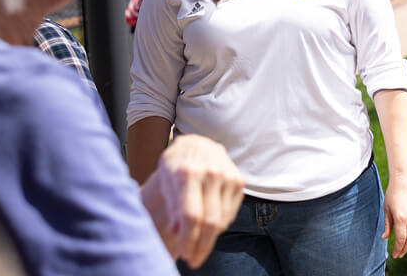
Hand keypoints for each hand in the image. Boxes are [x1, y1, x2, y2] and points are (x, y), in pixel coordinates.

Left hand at [139, 134, 244, 267]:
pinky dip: (219, 227)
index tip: (184, 255)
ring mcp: (228, 176)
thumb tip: (177, 232)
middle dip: (201, 246)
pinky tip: (208, 230)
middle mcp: (211, 172)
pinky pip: (230, 214)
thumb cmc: (177, 167)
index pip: (191, 215)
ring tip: (198, 248)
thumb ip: (173, 206)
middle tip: (193, 261)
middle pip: (210, 221)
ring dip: (210, 240)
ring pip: (222, 220)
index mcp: (189, 172)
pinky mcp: (239, 181)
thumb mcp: (167, 182)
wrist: (197, 145)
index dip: (188, 238)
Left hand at [382, 175, 406, 257]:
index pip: (401, 240)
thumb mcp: (387, 209)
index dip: (398, 249)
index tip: (395, 255)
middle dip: (404, 249)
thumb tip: (384, 238)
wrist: (405, 179)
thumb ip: (387, 225)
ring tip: (406, 246)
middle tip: (400, 254)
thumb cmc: (393, 193)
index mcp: (401, 218)